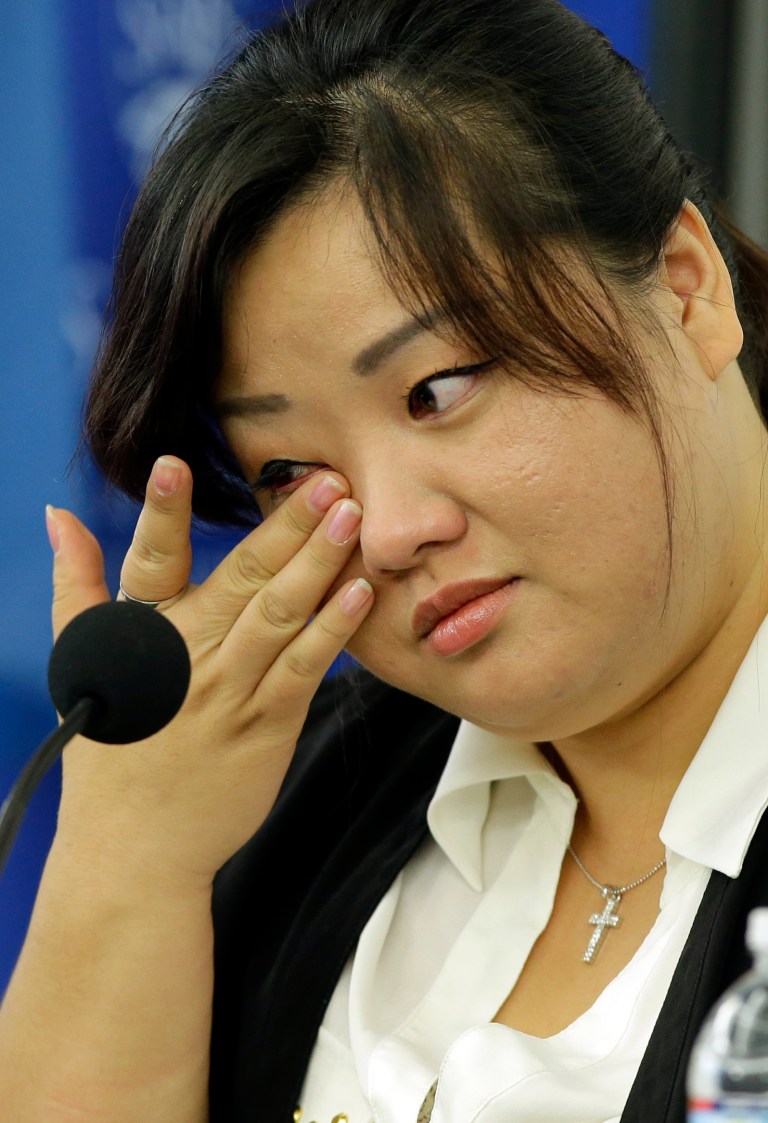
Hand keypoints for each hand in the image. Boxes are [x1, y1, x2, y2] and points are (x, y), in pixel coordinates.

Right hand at [45, 456, 372, 889]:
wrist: (136, 848)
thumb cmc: (112, 750)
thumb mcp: (83, 662)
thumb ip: (78, 585)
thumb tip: (59, 515)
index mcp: (142, 635)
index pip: (148, 562)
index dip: (161, 513)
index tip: (173, 463)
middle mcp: (187, 656)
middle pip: (239, 578)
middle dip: (283, 526)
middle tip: (324, 481)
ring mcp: (231, 691)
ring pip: (279, 614)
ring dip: (318, 563)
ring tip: (350, 517)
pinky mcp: (268, 724)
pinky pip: (305, 668)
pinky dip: (332, 629)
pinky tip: (359, 592)